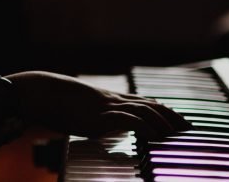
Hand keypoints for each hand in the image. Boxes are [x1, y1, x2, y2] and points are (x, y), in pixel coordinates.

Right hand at [11, 71, 190, 139]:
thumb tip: (94, 122)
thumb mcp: (77, 107)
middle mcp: (112, 100)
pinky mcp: (100, 116)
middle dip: (170, 116)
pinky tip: (154, 136)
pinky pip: (129, 120)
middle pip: (150, 104)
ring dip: (162, 122)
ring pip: (144, 110)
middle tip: (187, 127)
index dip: (162, 109)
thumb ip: (91, 114)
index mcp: (108, 98)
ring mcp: (107, 107)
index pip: (142, 101)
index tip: (177, 118)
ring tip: (176, 134)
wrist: (42, 92)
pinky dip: (145, 127)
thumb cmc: (55, 100)